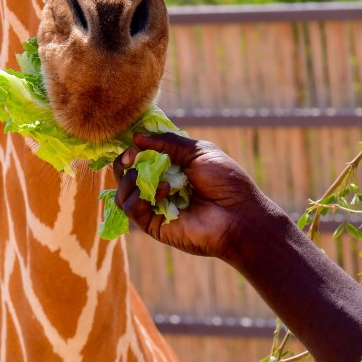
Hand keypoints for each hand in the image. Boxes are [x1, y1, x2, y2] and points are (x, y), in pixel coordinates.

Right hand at [113, 132, 273, 260]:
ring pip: (122, 192)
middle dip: (123, 161)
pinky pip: (130, 209)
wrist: (240, 215)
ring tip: (145, 175)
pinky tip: (162, 191)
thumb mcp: (197, 152)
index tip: (133, 140)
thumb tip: (136, 136)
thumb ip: (168, 143)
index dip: (133, 148)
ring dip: (128, 179)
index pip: (140, 157)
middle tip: (131, 155)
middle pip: (126, 173)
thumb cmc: (225, 181)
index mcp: (171, 168)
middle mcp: (159, 186)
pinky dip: (137, 196)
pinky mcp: (154, 225)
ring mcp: (155, 207)